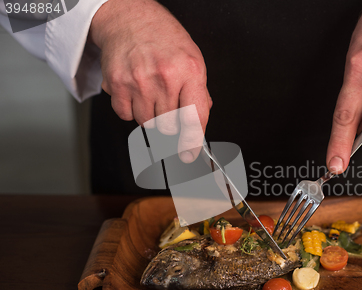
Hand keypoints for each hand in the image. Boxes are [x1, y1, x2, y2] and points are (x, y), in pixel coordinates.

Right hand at [89, 0, 211, 162]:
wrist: (129, 17)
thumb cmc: (163, 37)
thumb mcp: (192, 59)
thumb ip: (198, 92)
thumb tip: (199, 123)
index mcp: (190, 71)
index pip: (194, 118)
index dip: (192, 142)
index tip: (189, 155)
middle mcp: (165, 77)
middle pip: (168, 127)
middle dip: (169, 122)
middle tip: (166, 104)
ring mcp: (139, 81)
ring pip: (147, 124)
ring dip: (150, 115)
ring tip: (151, 91)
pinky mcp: (117, 84)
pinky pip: (126, 115)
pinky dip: (131, 109)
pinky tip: (135, 90)